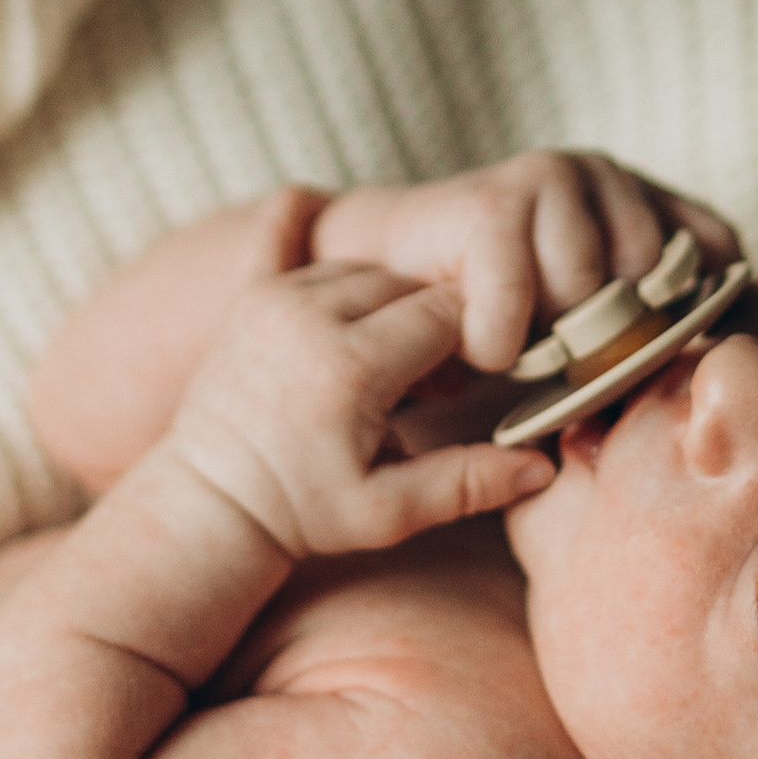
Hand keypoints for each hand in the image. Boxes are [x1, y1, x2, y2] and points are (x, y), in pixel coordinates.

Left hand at [161, 260, 532, 562]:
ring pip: (366, 269)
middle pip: (408, 285)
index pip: (445, 314)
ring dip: (390, 302)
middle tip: (438, 379)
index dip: (472, 340)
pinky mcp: (252, 294)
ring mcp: (275, 298)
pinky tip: (333, 247)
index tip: (473, 376)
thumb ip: (468, 483)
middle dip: (433, 322)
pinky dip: (333, 262)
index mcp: (349, 366)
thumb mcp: (390, 512)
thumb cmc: (303, 514)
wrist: (212, 502)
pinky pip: (300, 244)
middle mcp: (308, 315)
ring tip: (395, 363)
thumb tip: (545, 465)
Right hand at [312, 152, 738, 372]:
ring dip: (544, 344)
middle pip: (650, 285)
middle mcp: (605, 173)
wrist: (385, 263)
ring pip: (585, 294)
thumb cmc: (493, 306)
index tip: (665, 355)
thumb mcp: (587, 312)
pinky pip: (520, 296)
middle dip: (605, 343)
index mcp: (640, 195)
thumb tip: (714, 359)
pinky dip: (497, 341)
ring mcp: (552, 175)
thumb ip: (647, 322)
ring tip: (516, 348)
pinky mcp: (496, 198)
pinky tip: (482, 348)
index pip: (717, 249)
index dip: (700, 309)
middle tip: (557, 362)